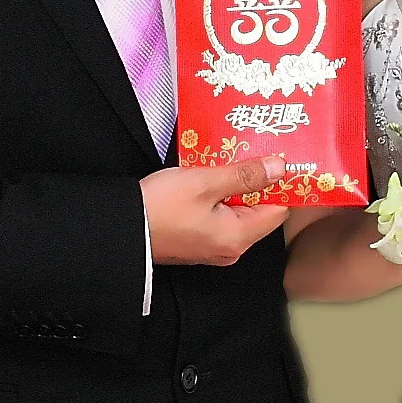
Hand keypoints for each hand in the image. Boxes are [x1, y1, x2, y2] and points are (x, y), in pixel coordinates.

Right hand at [142, 158, 290, 266]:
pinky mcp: (197, 242)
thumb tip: (279, 168)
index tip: (280, 160)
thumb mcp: (205, 182)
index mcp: (238, 237)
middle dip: (258, 183)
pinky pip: (221, 217)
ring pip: (239, 212)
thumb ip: (245, 175)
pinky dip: (221, 197)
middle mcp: (230, 249)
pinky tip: (212, 177)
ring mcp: (213, 248)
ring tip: (230, 160)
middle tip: (252, 153)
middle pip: (260, 212)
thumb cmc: (160, 207)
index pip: (279, 211)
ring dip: (237, 187)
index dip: (281, 184)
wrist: (120, 229)